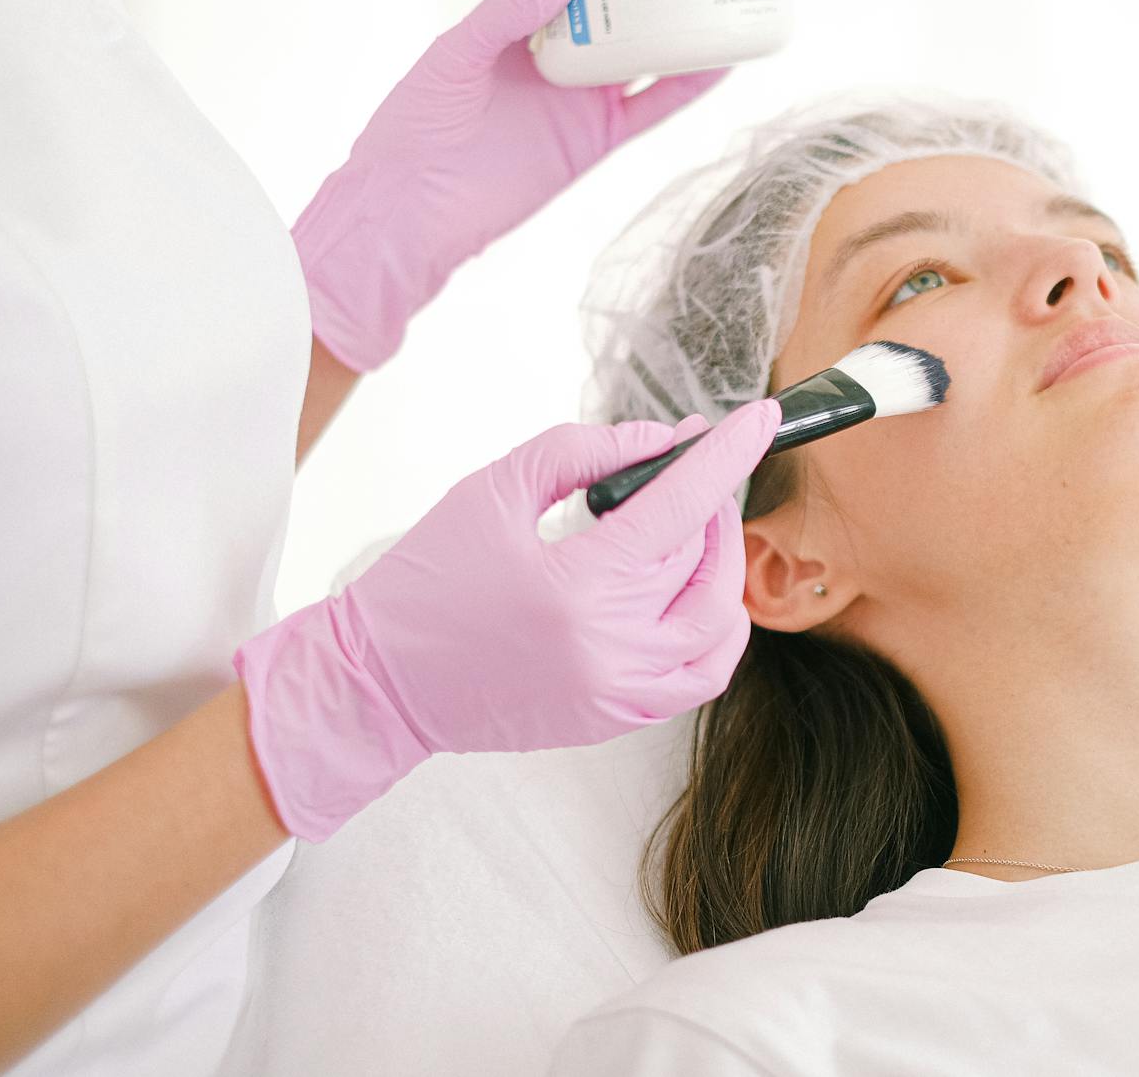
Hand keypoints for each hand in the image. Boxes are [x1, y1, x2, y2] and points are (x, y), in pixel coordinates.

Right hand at [233, 398, 779, 841]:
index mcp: (577, 583)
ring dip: (722, 567)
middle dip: (711, 503)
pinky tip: (703, 597)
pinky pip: (700, 678)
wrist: (377, 684)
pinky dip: (718, 633)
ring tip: (697, 530)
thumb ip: (581, 453)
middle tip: (696, 470)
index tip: (761, 418)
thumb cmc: (426, 582)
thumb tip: (661, 440)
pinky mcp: (615, 719)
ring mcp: (618, 691)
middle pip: (701, 560)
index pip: (680, 507)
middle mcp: (610, 645)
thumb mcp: (493, 491)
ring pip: (716, 623)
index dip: (727, 455)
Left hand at [293, 0, 729, 371]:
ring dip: (677, 35)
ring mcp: (577, 103)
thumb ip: (508, 12)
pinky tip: (718, 64)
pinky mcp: (594, 142)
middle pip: (610, 19)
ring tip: (717, 2)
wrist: (414, 212)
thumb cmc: (413, 128)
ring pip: (639, 61)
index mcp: (511, 33)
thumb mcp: (456, 53)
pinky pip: (648, 111)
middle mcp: (551, 64)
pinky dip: (684, 89)